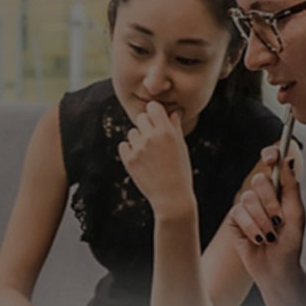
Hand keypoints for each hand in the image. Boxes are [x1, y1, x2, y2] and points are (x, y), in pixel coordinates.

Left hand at [117, 101, 193, 216]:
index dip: (155, 112)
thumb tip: (174, 111)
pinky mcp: (128, 160)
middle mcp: (151, 137)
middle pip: (141, 118)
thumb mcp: (181, 147)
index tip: (157, 120)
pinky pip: (123, 145)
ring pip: (132, 132)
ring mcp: (138, 149)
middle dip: (146, 126)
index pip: (153, 107)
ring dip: (138, 139)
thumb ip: (175, 127)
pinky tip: (140, 159)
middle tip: (154, 139)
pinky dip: (129, 150)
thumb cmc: (180, 171)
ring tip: (149, 154)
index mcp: (166, 131)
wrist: (171, 197)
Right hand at [227, 147, 305, 284]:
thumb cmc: (290, 244)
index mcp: (278, 189)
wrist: (278, 268)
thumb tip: (288, 161)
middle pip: (259, 180)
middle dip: (271, 203)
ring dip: (263, 221)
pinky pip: (239, 213)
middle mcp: (261, 195)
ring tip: (270, 234)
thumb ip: (291, 186)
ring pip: (248, 198)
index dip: (270, 156)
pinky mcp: (235, 219)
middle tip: (279, 219)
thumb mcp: (297, 214)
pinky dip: (253, 228)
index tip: (271, 159)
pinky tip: (259, 238)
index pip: (271, 163)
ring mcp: (246, 207)